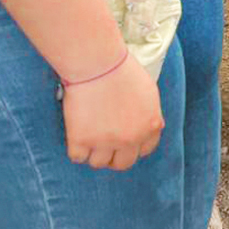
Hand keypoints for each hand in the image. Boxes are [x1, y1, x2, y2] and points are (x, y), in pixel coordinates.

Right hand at [63, 53, 164, 170]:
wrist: (98, 65)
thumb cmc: (123, 71)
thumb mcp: (149, 92)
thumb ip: (150, 114)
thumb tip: (152, 128)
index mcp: (149, 126)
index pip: (145, 150)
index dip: (134, 146)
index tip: (124, 142)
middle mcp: (130, 139)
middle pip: (122, 163)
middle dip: (114, 156)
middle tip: (105, 144)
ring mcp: (105, 142)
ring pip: (98, 163)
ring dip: (94, 152)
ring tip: (90, 136)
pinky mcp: (81, 141)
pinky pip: (77, 157)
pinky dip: (76, 149)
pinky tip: (77, 134)